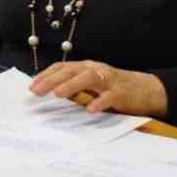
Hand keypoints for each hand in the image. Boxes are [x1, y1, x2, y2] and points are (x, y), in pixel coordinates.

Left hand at [29, 60, 168, 117]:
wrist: (144, 89)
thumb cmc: (112, 87)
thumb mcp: (91, 83)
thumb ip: (73, 85)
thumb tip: (49, 91)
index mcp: (86, 67)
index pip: (62, 67)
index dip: (46, 75)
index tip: (32, 85)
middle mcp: (95, 69)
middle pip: (71, 71)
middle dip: (52, 80)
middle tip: (36, 91)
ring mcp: (108, 80)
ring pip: (88, 78)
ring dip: (72, 85)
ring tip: (58, 94)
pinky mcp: (121, 93)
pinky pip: (109, 96)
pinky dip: (100, 102)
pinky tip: (90, 110)